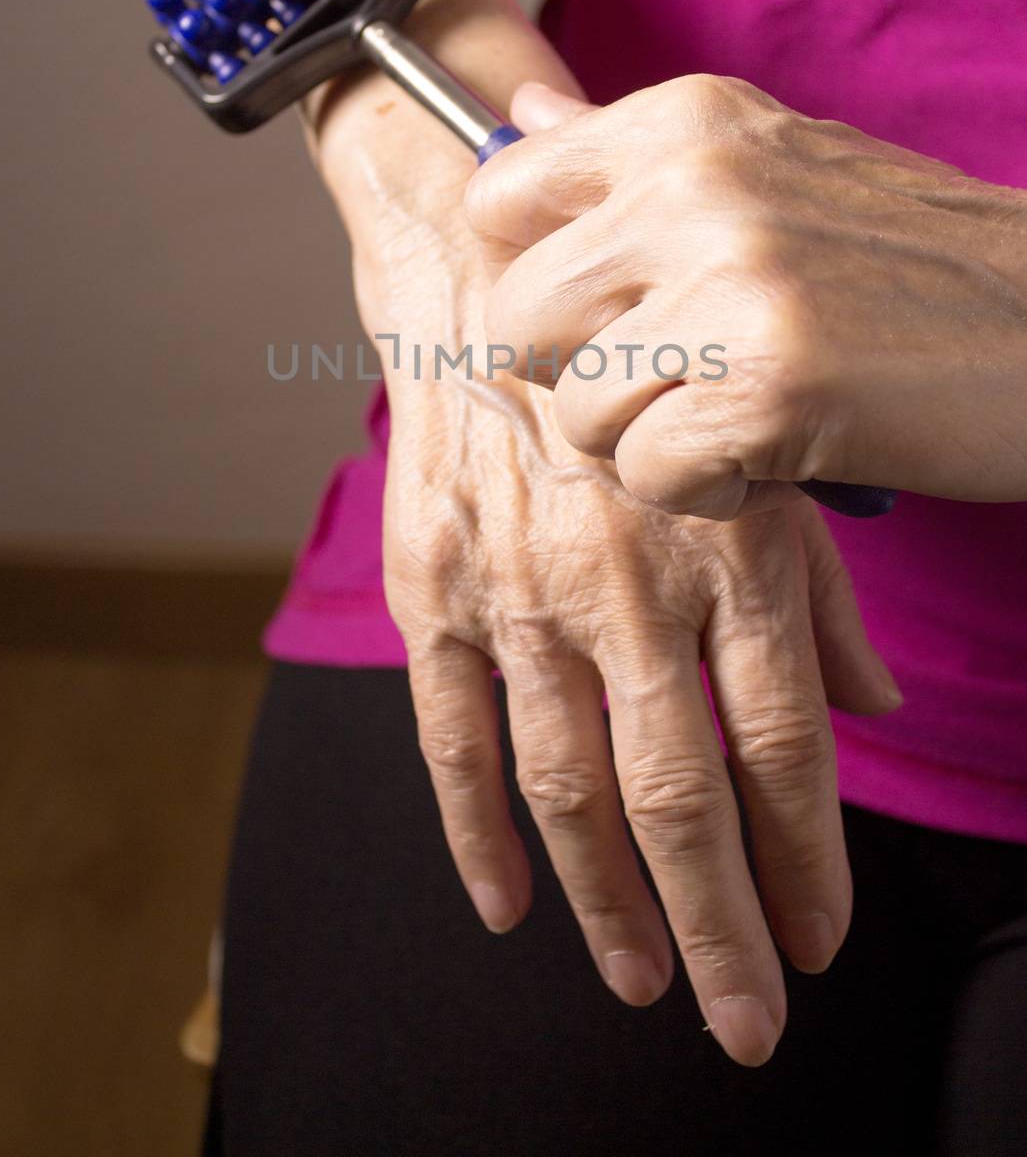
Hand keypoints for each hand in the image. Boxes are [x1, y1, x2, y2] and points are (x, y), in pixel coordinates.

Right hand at [361, 208, 900, 1067]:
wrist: (487, 285)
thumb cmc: (648, 374)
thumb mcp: (759, 454)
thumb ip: (818, 590)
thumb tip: (874, 707)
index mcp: (728, 548)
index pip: (781, 746)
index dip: (807, 862)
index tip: (819, 943)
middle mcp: (629, 584)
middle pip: (679, 796)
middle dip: (718, 928)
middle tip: (745, 1026)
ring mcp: (522, 591)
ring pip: (567, 788)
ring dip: (608, 901)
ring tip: (641, 983)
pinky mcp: (437, 589)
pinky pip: (451, 736)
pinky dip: (474, 833)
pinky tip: (506, 909)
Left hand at [464, 76, 1026, 518]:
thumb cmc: (915, 266)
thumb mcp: (774, 169)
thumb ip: (630, 154)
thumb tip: (516, 120)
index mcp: (684, 121)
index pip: (499, 198)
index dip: (530, 280)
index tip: (598, 317)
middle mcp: (689, 182)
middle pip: (513, 324)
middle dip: (581, 384)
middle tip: (677, 388)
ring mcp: (727, 279)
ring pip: (575, 416)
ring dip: (652, 448)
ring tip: (746, 419)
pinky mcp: (765, 383)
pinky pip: (649, 476)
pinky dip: (712, 492)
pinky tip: (783, 453)